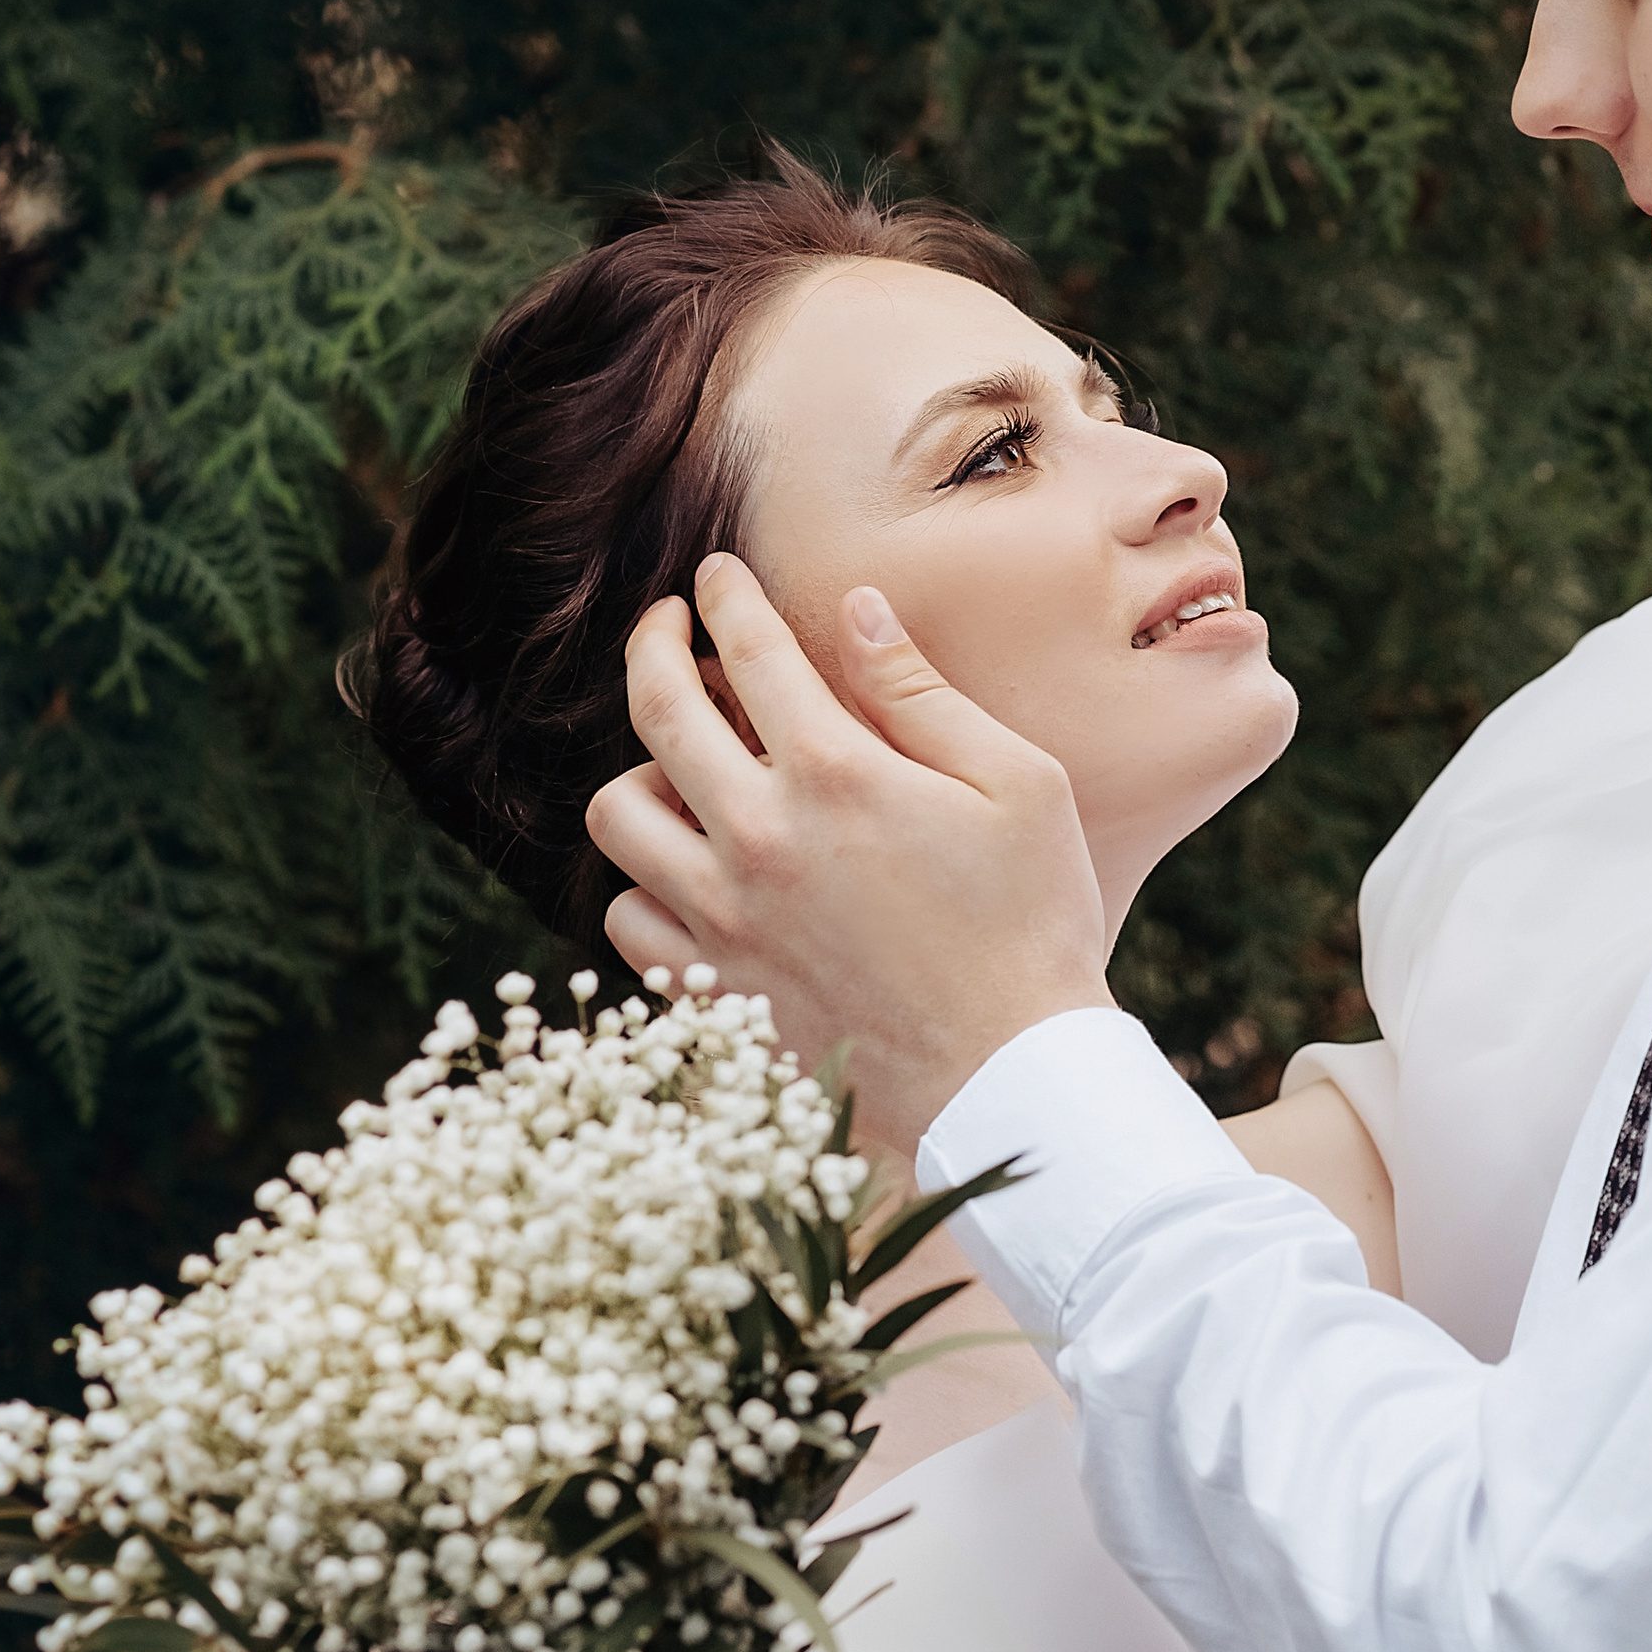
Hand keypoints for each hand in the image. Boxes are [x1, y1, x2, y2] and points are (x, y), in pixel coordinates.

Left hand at [586, 556, 1111, 1136]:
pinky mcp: (714, 987)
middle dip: (652, 643)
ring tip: (680, 766)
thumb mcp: (1017, 784)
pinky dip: (645, 883)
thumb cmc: (1034, 923)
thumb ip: (922, 693)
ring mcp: (724, 917)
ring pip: (616, 816)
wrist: (1010, 1076)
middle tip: (665, 626)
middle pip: (655, 708)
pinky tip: (691, 872)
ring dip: (641, 772)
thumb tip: (855, 610)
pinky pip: (628, 917)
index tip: (716, 575)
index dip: (723, 594)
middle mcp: (759, 836)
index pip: (745, 647)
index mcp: (837, 773)